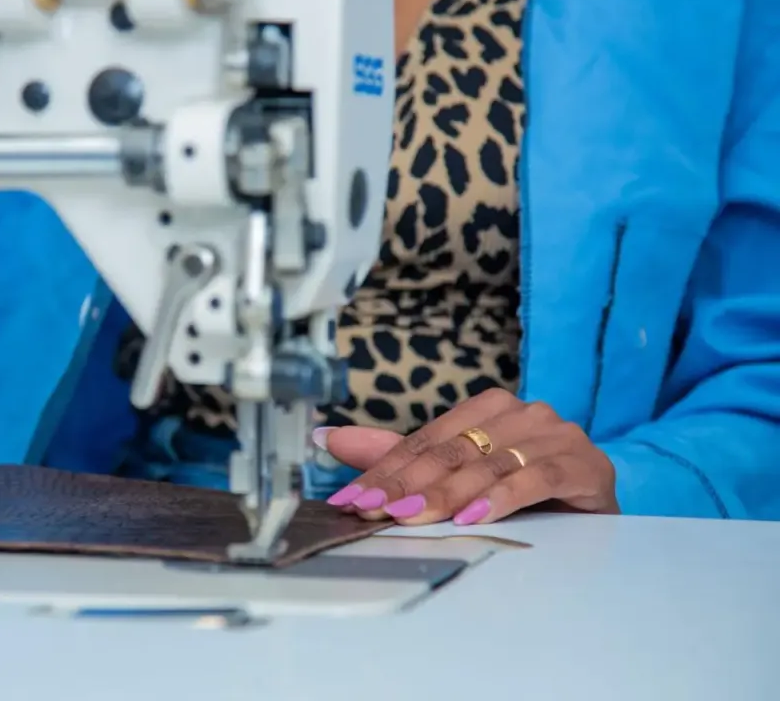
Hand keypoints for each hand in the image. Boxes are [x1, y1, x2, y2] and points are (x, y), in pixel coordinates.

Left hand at [319, 389, 618, 525]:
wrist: (596, 513)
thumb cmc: (523, 491)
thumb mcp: (457, 475)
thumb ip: (398, 457)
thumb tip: (328, 437)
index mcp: (487, 408)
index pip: (425, 441)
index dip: (384, 470)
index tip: (351, 499)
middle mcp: (522, 413)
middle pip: (452, 451)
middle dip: (407, 484)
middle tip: (373, 510)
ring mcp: (555, 435)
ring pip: (489, 464)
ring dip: (448, 494)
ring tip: (414, 516)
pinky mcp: (585, 464)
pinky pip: (537, 477)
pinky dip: (503, 497)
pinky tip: (476, 516)